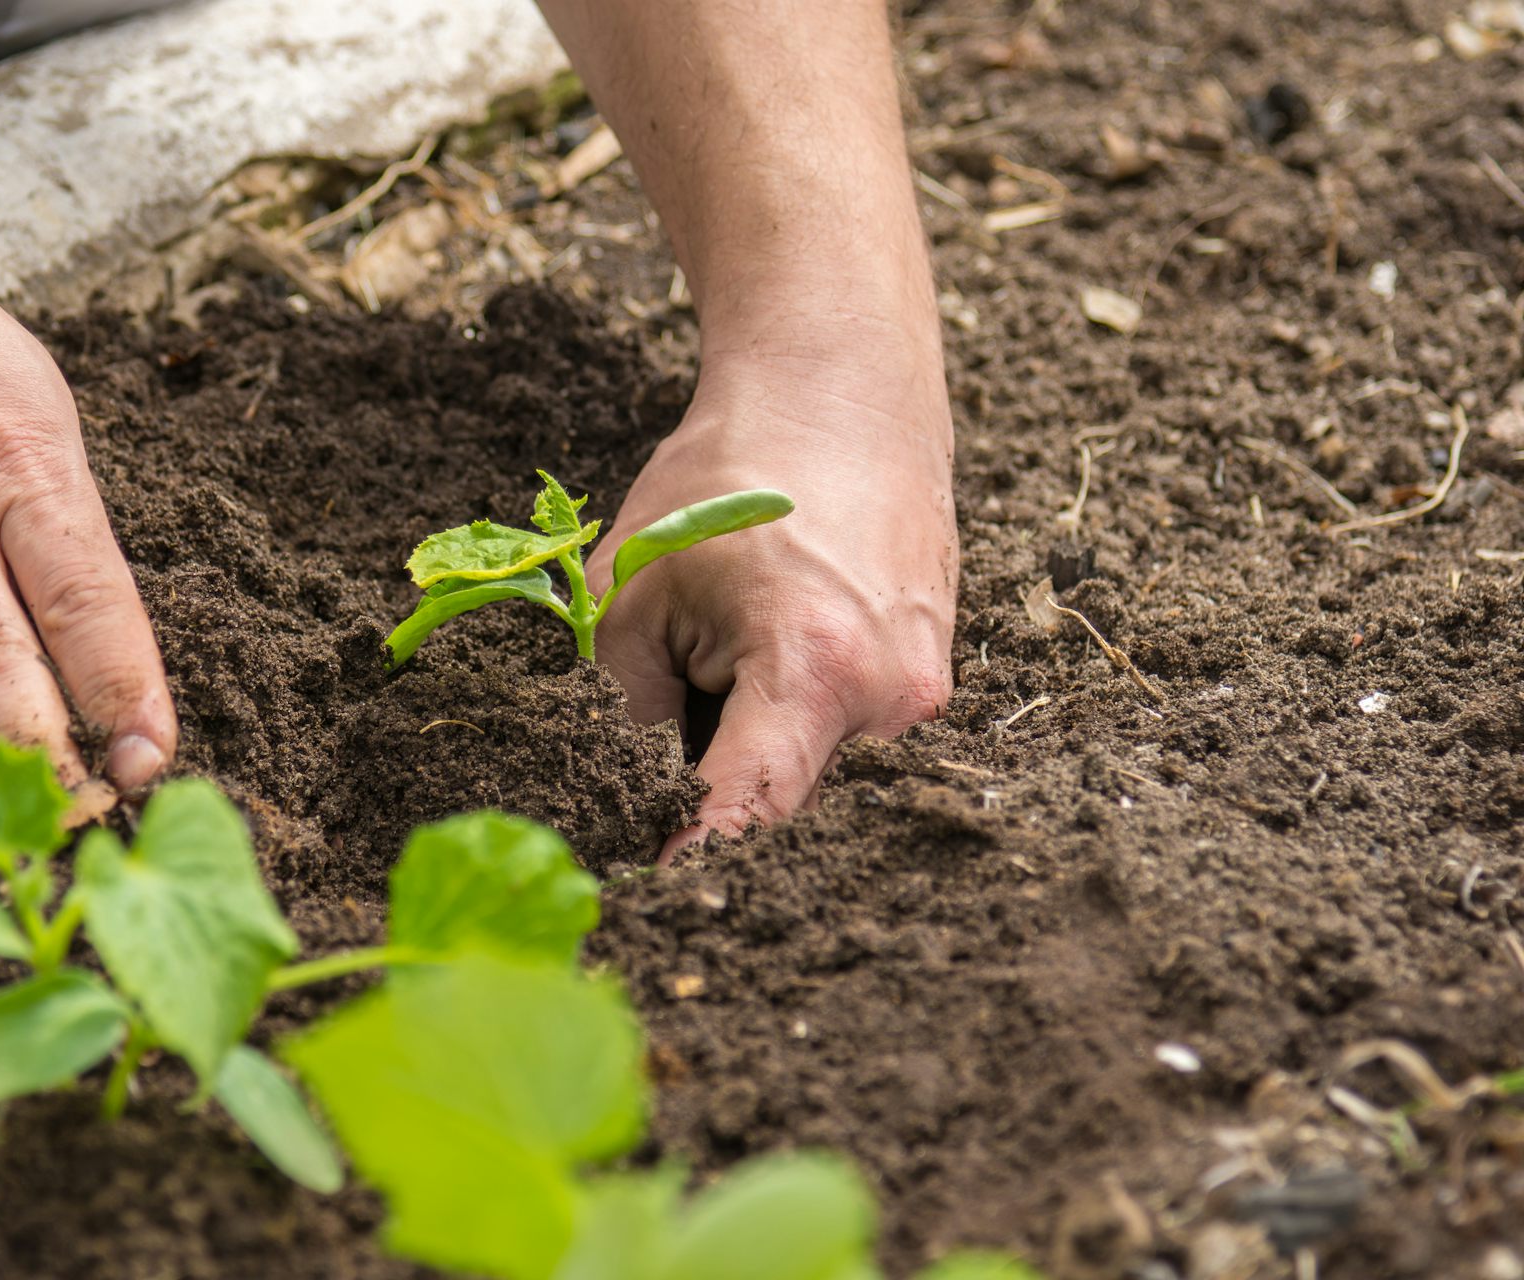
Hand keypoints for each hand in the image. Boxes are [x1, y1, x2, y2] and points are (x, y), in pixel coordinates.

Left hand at [586, 348, 956, 857]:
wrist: (843, 389)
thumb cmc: (731, 475)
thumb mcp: (636, 590)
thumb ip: (621, 714)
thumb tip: (616, 809)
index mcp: (816, 669)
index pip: (749, 817)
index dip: (691, 866)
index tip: (643, 903)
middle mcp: (892, 698)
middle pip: (785, 806)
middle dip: (714, 804)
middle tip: (650, 780)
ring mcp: (924, 693)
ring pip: (818, 775)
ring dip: (756, 758)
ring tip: (715, 674)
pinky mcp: (930, 681)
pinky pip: (848, 738)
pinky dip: (793, 726)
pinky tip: (761, 659)